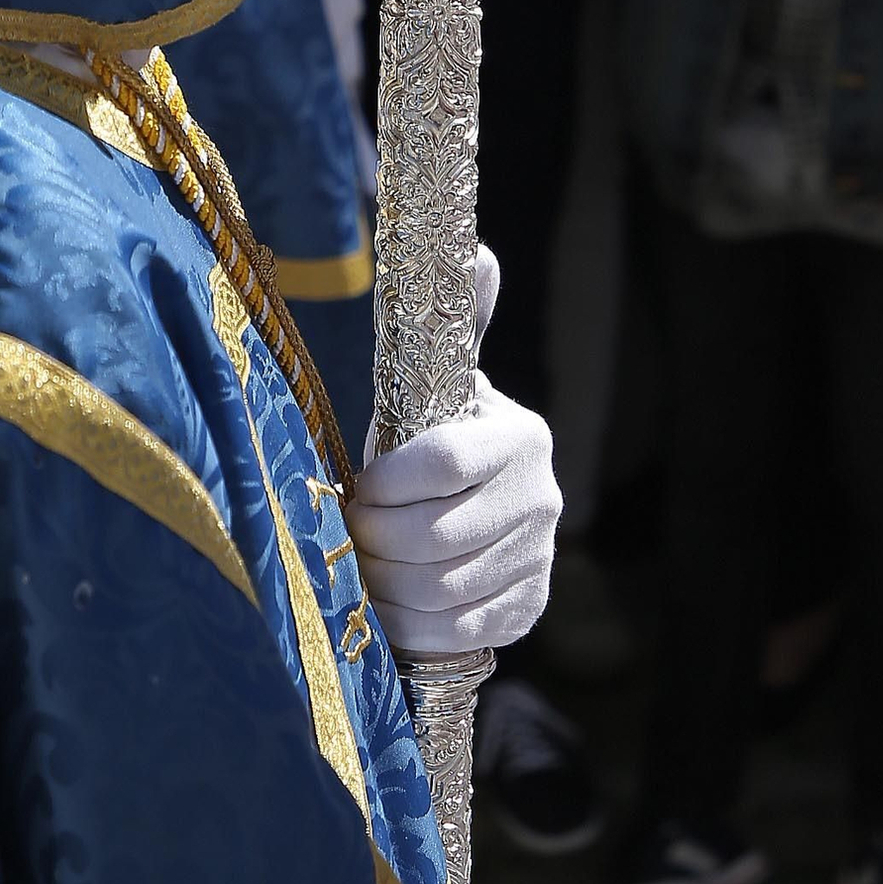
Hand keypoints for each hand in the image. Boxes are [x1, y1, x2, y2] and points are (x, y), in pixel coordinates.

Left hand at [349, 289, 560, 656]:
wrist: (484, 508)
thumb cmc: (439, 437)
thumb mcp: (446, 380)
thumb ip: (456, 319)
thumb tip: (478, 250)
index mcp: (518, 437)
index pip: (443, 463)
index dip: (385, 482)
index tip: (354, 484)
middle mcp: (541, 499)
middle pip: (435, 536)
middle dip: (372, 540)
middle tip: (341, 532)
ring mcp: (538, 559)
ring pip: (442, 589)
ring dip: (382, 586)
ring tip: (353, 568)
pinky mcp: (527, 609)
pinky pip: (459, 632)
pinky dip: (409, 626)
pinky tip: (382, 608)